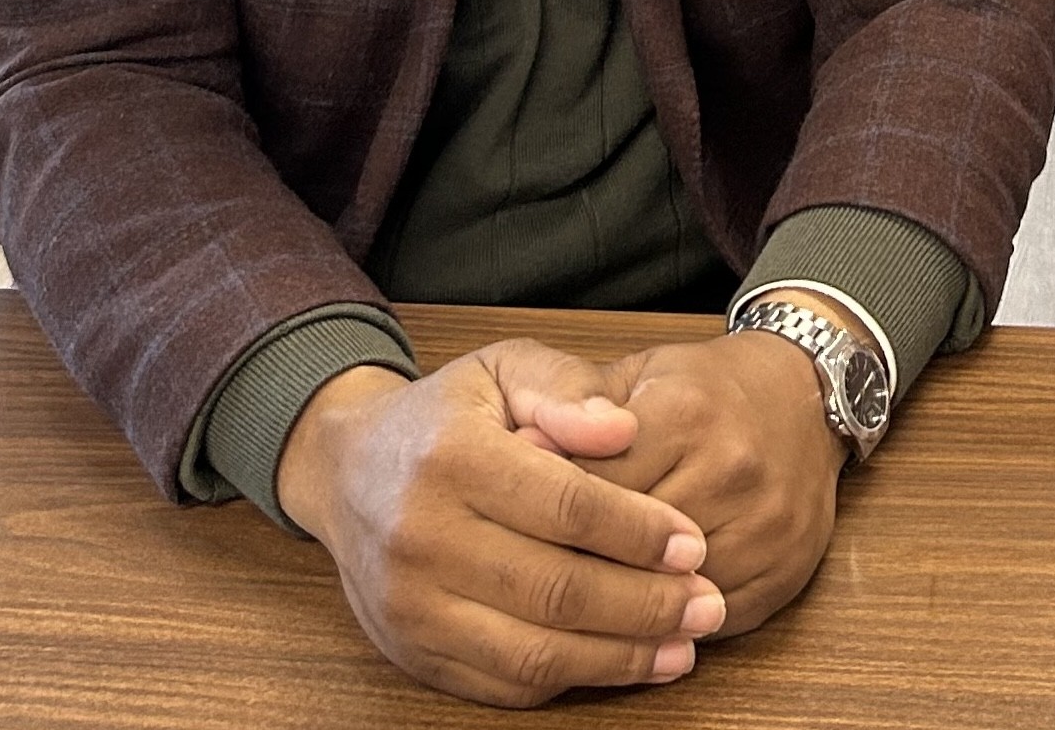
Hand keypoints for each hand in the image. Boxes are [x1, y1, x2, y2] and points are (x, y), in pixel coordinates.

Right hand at [274, 346, 718, 704]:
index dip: (637, 530)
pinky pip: (502, 683)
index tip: (695, 542)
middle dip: (644, 604)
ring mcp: (412, 606)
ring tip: (683, 648)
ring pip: (532, 652)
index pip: (564, 505)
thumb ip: (566, 389)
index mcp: (451, 458)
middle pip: (555, 589)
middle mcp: (422, 538)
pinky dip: (570, 680)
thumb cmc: (444, 415)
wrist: (346, 470)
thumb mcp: (502, 370)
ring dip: (618, 658)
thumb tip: (624, 428)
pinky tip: (621, 663)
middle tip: (709, 603)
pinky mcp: (412, 653)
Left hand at [513, 331, 845, 640]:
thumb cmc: (706, 389)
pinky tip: (632, 626)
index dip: (538, 512)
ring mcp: (763, 527)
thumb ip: (577, 405)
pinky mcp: (783, 571)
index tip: (498, 529)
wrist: (802, 398)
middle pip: (626, 549)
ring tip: (568, 616)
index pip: (591, 484)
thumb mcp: (639, 373)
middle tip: (518, 588)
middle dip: (569, 570)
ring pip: (667, 595)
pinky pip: (709, 621)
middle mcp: (730, 469)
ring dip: (617, 612)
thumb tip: (516, 449)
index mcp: (684, 413)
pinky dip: (668, 628)